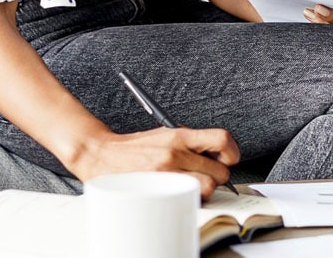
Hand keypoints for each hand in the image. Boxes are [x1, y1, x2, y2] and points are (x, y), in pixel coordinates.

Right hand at [69, 125, 239, 200]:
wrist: (100, 154)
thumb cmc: (134, 148)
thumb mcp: (164, 134)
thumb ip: (190, 142)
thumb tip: (217, 155)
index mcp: (178, 135)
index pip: (221, 139)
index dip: (232, 152)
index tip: (228, 158)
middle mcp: (175, 152)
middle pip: (220, 171)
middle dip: (217, 177)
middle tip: (206, 176)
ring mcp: (166, 173)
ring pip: (207, 189)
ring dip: (204, 191)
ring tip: (191, 186)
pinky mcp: (158, 189)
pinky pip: (188, 199)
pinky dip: (189, 199)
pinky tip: (180, 194)